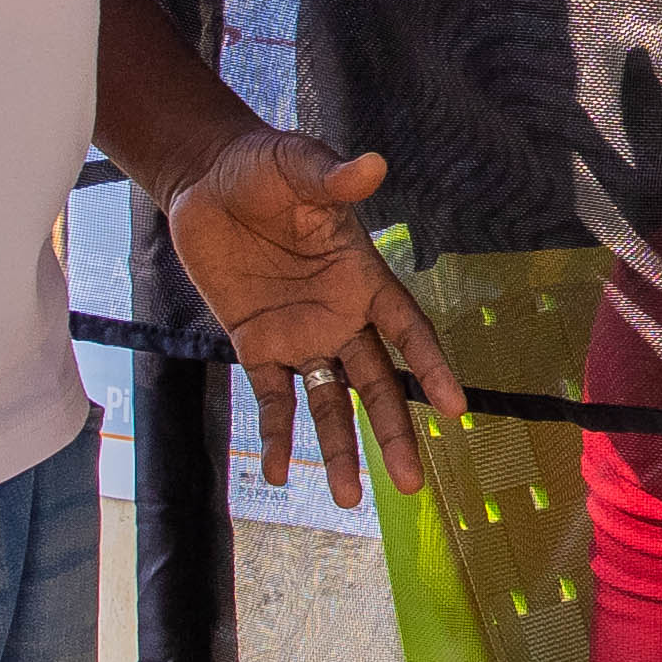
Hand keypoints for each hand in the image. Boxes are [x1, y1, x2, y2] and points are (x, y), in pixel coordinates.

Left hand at [169, 125, 467, 494]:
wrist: (206, 180)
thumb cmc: (262, 167)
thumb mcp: (296, 166)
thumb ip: (332, 178)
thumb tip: (372, 164)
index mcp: (361, 277)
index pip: (406, 329)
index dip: (431, 365)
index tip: (455, 406)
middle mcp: (339, 316)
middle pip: (376, 383)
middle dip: (393, 431)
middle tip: (411, 483)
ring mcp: (299, 336)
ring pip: (330, 402)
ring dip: (340, 448)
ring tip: (350, 497)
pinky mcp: (256, 345)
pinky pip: (271, 399)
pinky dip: (275, 435)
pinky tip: (276, 472)